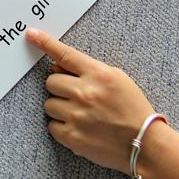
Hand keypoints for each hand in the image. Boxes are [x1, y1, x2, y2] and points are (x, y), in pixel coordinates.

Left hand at [26, 28, 154, 173]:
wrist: (146, 144)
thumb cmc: (132, 109)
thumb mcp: (116, 79)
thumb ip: (87, 70)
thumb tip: (56, 67)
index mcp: (98, 75)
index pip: (65, 55)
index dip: (46, 43)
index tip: (31, 34)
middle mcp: (85, 93)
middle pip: (50, 81)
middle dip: (60, 87)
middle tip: (76, 96)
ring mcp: (77, 115)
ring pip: (48, 103)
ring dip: (60, 107)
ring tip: (80, 114)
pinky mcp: (72, 136)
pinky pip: (52, 125)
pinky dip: (62, 126)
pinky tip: (79, 128)